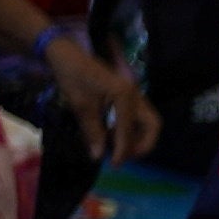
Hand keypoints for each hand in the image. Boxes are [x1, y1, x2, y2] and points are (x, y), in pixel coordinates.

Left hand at [56, 43, 160, 159]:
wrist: (66, 54)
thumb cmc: (72, 77)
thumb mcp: (81, 106)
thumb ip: (92, 131)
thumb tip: (98, 156)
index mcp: (125, 96)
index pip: (128, 130)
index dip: (122, 150)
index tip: (113, 165)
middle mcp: (135, 95)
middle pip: (152, 125)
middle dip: (143, 144)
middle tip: (125, 156)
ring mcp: (133, 94)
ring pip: (147, 122)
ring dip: (137, 137)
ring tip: (118, 147)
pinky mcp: (127, 95)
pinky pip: (136, 116)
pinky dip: (129, 129)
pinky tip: (112, 134)